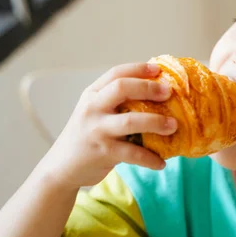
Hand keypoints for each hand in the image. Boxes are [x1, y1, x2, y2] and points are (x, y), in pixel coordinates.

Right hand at [38, 62, 177, 188]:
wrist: (61, 168)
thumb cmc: (88, 136)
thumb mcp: (96, 113)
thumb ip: (116, 102)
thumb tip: (157, 92)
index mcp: (92, 94)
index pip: (116, 73)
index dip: (139, 68)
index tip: (159, 69)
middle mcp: (92, 108)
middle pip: (122, 88)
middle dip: (148, 88)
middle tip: (169, 93)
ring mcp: (96, 130)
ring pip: (131, 121)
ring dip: (156, 122)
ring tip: (174, 126)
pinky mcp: (103, 152)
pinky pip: (133, 154)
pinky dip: (150, 159)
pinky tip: (162, 163)